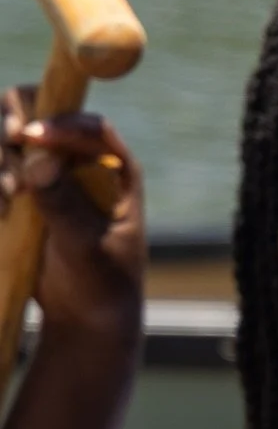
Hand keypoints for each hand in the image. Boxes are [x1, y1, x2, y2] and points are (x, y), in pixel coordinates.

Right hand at [1, 85, 143, 339]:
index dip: (58, 121)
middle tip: (8, 153)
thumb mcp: (87, 248)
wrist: (86, 316)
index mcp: (114, 170)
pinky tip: (0, 211)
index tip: (28, 136)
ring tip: (7, 197)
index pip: (89, 126)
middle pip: (38, 112)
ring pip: (8, 132)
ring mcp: (46, 170)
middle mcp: (79, 159)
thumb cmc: (101, 284)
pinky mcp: (21, 186)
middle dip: (13, 126)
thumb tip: (39, 162)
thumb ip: (65, 206)